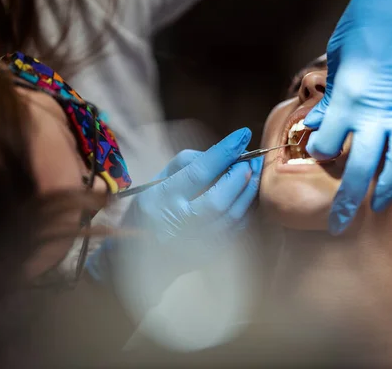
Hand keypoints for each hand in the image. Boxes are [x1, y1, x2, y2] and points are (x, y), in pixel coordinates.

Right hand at [126, 128, 262, 266]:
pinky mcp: (209, 255)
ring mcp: (194, 245)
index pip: (197, 173)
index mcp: (160, 199)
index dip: (223, 153)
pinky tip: (248, 195)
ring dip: (249, 192)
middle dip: (240, 176)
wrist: (137, 250)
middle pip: (219, 200)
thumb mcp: (159, 179)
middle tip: (251, 160)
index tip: (242, 135)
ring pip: (232, 218)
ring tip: (254, 173)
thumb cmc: (152, 206)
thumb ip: (189, 163)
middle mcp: (177, 224)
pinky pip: (237, 230)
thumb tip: (225, 154)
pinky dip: (247, 209)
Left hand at [304, 0, 391, 233]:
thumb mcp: (336, 58)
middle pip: (359, 166)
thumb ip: (330, 97)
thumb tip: (317, 123)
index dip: (318, 153)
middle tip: (339, 223)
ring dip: (386, 188)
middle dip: (348, 200)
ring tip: (375, 206)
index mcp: (348, 98)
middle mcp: (377, 110)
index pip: (327, 143)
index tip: (314, 157)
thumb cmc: (365, 22)